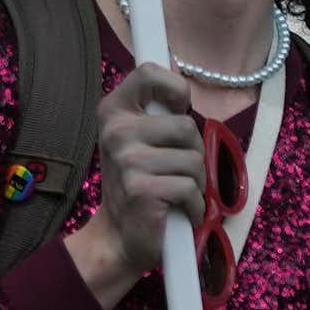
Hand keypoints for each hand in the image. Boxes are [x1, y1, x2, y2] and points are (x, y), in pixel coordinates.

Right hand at [62, 62, 206, 308]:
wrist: (119, 237)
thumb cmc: (137, 183)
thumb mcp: (137, 139)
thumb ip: (156, 111)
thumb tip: (181, 74)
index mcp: (112, 109)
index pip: (148, 73)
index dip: (174, 88)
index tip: (178, 109)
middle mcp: (116, 129)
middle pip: (186, 125)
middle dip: (193, 152)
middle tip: (176, 171)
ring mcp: (128, 159)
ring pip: (194, 160)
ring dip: (196, 185)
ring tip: (176, 193)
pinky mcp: (143, 189)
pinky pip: (192, 189)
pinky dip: (194, 207)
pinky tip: (178, 212)